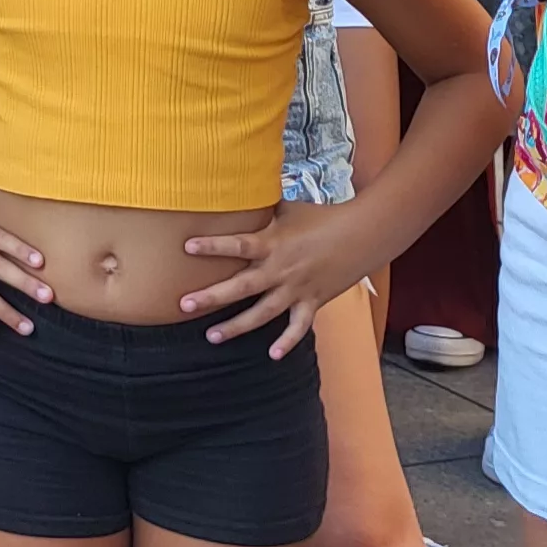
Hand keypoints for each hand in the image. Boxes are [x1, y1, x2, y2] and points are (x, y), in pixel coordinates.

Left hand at [177, 201, 380, 356]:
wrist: (363, 235)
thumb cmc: (322, 218)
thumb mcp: (288, 209)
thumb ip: (261, 208)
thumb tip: (237, 191)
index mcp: (273, 243)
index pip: (238, 244)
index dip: (213, 246)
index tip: (187, 246)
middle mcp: (281, 269)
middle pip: (242, 286)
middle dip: (212, 297)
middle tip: (184, 305)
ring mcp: (297, 289)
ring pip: (263, 313)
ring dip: (237, 327)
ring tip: (212, 336)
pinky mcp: (313, 301)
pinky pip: (299, 326)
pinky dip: (288, 341)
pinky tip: (273, 355)